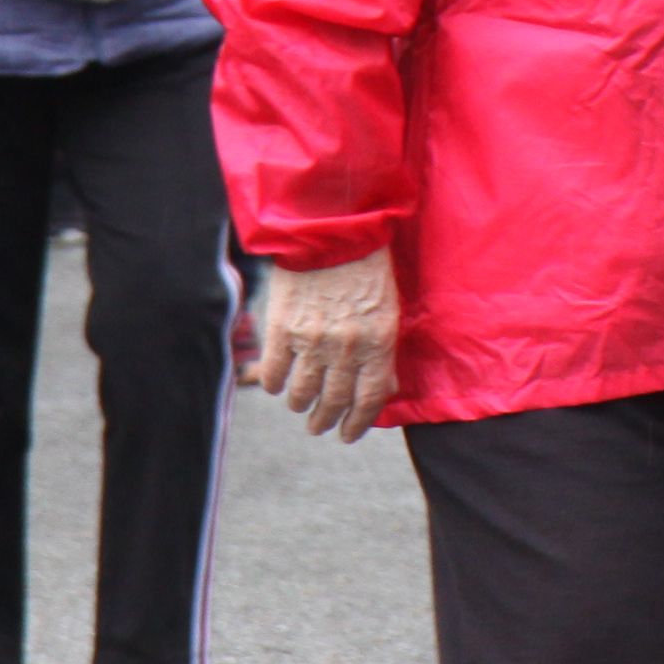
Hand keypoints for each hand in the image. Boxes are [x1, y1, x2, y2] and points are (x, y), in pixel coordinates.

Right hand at [251, 251, 400, 441]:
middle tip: (320, 427)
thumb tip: (385, 390)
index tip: (348, 435)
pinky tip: (278, 385)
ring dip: (301, 405)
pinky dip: (275, 384)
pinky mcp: (281, 329)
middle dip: (325, 421)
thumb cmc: (368, 268)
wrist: (332, 229)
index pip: (369, 400)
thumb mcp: (389, 310)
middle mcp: (346, 347)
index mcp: (378, 342)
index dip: (358, 424)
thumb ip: (385, 353)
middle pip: (333, 402)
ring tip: (301, 406)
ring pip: (301, 394)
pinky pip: (275, 372)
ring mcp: (311, 340)